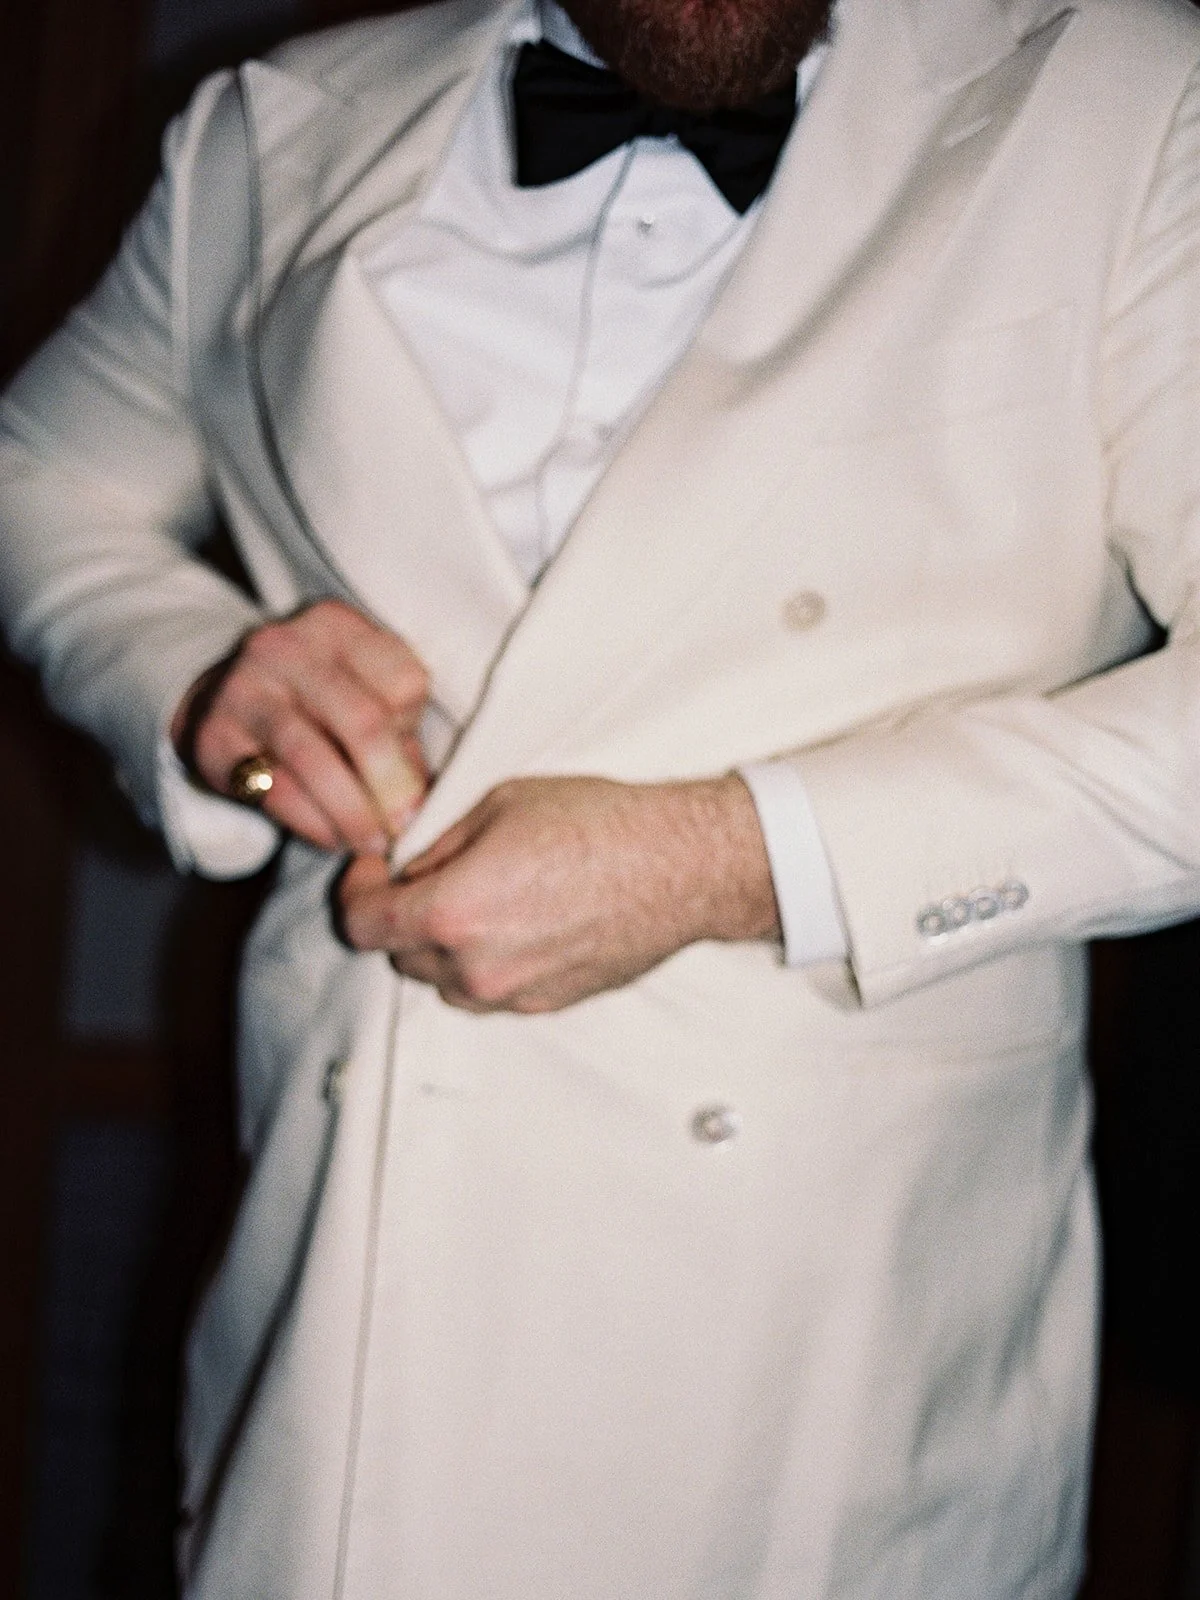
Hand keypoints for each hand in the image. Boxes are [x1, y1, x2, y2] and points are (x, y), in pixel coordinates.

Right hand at [172, 598, 429, 852]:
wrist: (219, 705)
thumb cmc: (313, 706)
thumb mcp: (360, 696)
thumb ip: (398, 735)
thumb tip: (429, 802)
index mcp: (337, 625)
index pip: (404, 679)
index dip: (416, 733)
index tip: (415, 769)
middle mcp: (287, 646)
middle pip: (362, 721)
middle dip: (392, 785)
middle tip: (405, 826)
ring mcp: (244, 687)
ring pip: (314, 758)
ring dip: (352, 812)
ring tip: (372, 841)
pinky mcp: (215, 736)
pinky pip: (275, 788)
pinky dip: (313, 822)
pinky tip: (333, 838)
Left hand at [337, 774, 780, 1012]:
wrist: (678, 866)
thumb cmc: (596, 823)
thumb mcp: (498, 803)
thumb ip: (436, 843)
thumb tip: (405, 864)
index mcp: (451, 912)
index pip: (361, 925)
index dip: (356, 891)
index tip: (372, 868)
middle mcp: (475, 967)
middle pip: (399, 955)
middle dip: (402, 914)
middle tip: (428, 872)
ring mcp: (512, 995)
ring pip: (443, 980)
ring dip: (443, 945)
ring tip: (480, 897)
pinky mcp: (546, 1005)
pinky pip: (490, 990)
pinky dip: (485, 960)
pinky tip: (519, 918)